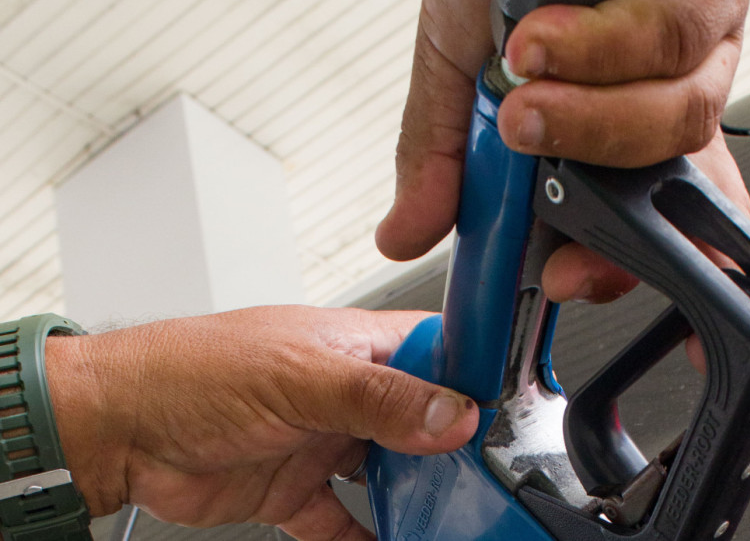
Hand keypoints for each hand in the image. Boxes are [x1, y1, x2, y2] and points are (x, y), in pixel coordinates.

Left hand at [45, 306, 478, 540]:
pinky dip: (373, 535)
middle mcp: (350, 390)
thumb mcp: (299, 377)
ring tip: (457, 518)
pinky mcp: (299, 487)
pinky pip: (349, 520)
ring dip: (421, 496)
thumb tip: (453, 414)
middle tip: (493, 479)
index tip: (513, 413)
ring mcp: (326, 440)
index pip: (440, 351)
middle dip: (457, 448)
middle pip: (425, 417)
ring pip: (394, 472)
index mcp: (357, 345)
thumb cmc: (195, 371)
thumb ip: (378, 397)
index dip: (478, 377)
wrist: (119, 428)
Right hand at [376, 0, 749, 291]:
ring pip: (677, 114)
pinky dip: (600, 45)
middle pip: (674, 180)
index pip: (652, 215)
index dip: (625, 259)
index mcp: (618, 119)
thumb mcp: (455, 64)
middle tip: (530, 183)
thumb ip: (441, 155)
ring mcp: (698, 33)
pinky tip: (543, 32)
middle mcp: (667, 82)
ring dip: (589, 116)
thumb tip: (406, 231)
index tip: (569, 278)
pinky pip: (674, 31)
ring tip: (520, 82)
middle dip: (602, 201)